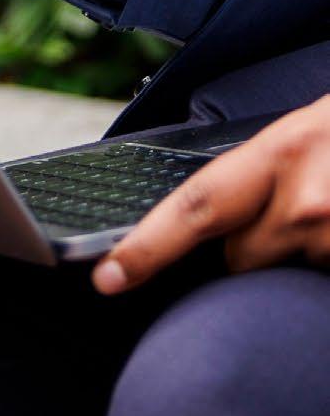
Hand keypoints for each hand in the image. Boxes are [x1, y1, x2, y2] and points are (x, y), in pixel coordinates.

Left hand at [93, 95, 329, 294]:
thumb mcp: (303, 134)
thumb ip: (260, 172)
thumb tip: (210, 220)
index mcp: (279, 151)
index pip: (195, 206)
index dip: (147, 246)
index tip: (108, 277)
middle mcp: (304, 201)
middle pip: (238, 258)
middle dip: (250, 243)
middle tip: (293, 203)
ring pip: (283, 271)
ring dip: (297, 252)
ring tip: (328, 207)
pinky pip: (317, 281)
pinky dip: (322, 260)